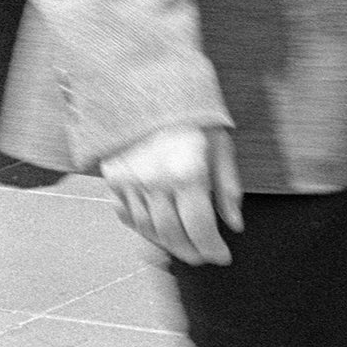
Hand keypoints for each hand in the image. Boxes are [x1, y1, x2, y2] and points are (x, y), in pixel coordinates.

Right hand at [100, 125, 242, 266]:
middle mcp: (154, 181)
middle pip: (172, 235)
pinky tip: (160, 232)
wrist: (145, 88)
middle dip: (192, 252)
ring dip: (168, 244)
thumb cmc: (192, 117)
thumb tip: (234, 226)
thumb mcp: (222, 148)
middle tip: (205, 258)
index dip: (212, 249)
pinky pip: (126, 215)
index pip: (200, 228)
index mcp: (187, 173)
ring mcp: (129, 180)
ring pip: (148, 229)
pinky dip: (144, 229)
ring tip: (186, 247)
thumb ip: (228, 189)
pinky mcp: (112, 178)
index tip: (222, 257)